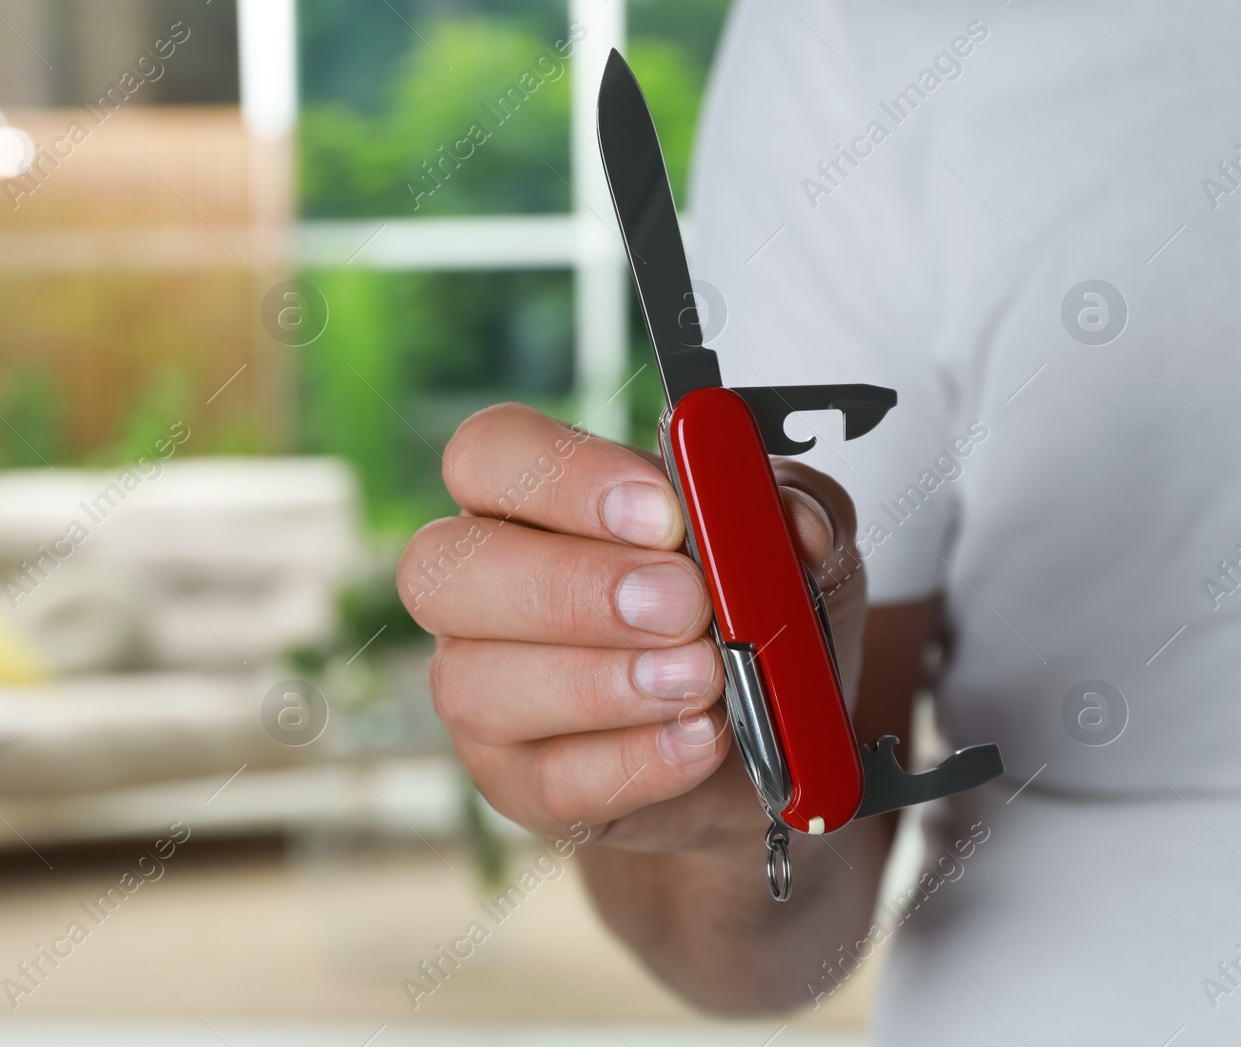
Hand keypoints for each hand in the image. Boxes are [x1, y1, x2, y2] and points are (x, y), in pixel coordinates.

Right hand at [399, 402, 866, 853]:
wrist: (769, 741)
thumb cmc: (748, 615)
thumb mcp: (792, 543)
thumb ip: (795, 511)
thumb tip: (791, 524)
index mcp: (528, 499)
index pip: (487, 455)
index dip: (562, 476)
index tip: (664, 510)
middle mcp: (478, 590)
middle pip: (446, 570)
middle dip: (574, 588)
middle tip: (687, 606)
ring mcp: (482, 694)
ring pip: (475, 685)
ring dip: (602, 683)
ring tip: (704, 680)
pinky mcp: (518, 784)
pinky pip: (547, 781)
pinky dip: (636, 762)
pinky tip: (700, 739)